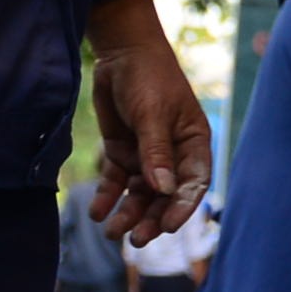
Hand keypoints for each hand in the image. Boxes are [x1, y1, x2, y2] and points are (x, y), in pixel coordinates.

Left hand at [87, 0, 209, 238]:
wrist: (119, 52)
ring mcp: (146, 155)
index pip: (193, 183)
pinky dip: (107, 197)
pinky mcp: (122, 152)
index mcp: (192, 143)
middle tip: (136, 240)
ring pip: (140, 193)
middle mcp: (172, 154)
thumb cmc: (148, 77)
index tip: (168, 227)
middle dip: (152, 218)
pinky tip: (97, 212)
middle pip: (165, 196)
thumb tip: (163, 190)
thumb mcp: (153, 113)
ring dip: (128, 213)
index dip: (182, 207)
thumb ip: (156, 152)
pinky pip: (115, 181)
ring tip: (112, 232)